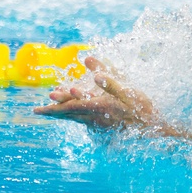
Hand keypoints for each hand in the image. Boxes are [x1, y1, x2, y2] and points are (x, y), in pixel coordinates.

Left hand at [34, 56, 156, 129]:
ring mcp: (100, 124)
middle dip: (53, 111)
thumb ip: (109, 78)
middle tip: (37, 111)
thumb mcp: (128, 89)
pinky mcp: (105, 126)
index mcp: (99, 107)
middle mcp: (96, 118)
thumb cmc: (142, 107)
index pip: (70, 107)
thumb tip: (91, 65)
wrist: (154, 127)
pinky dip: (75, 116)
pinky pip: (84, 121)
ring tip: (52, 108)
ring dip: (63, 112)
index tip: (36, 109)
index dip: (53, 107)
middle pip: (69, 115)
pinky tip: (75, 114)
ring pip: (76, 118)